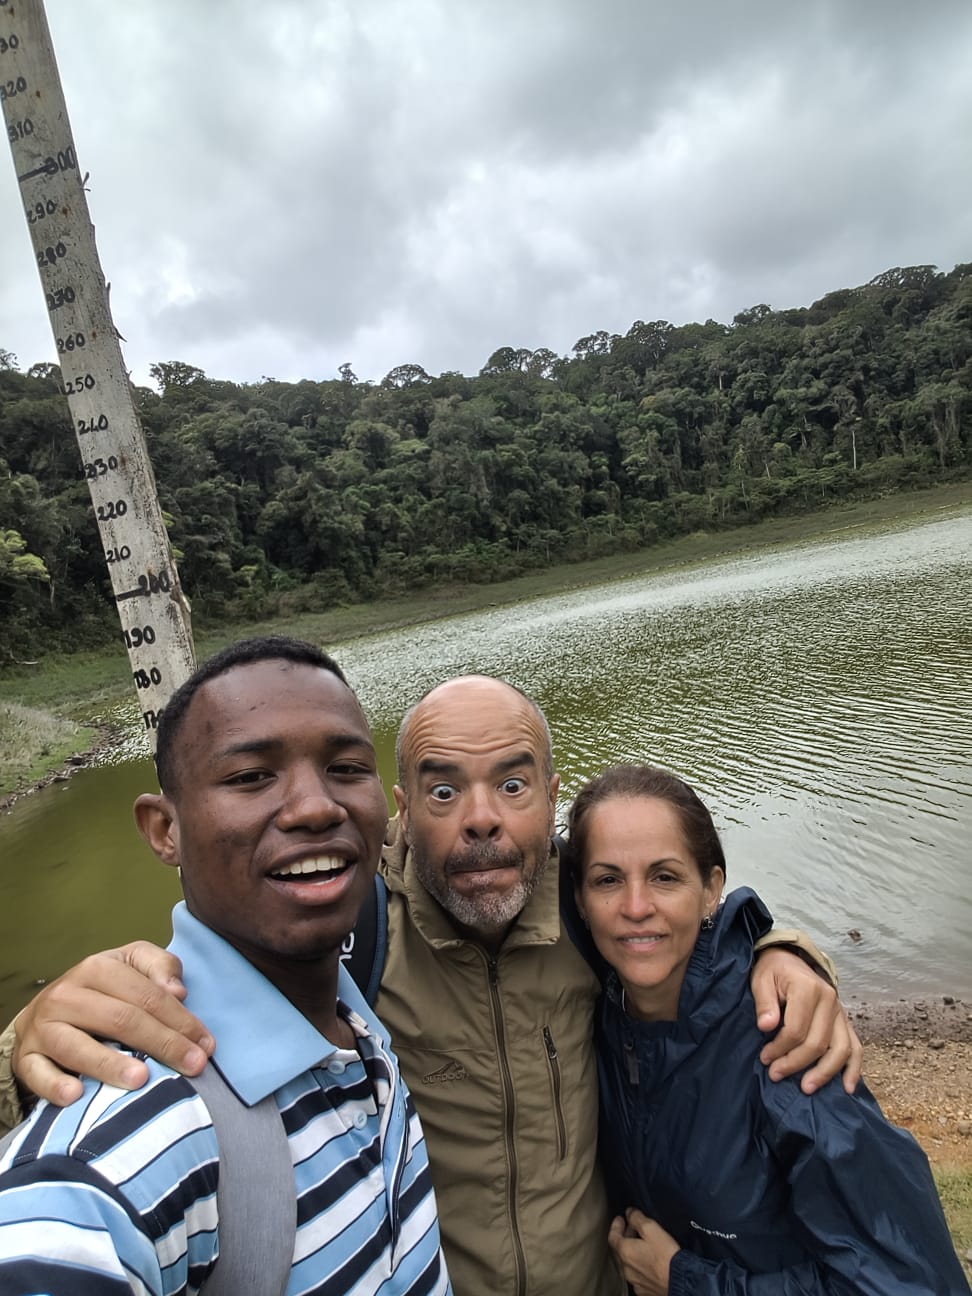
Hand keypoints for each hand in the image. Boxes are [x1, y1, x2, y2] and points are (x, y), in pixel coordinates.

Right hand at [13, 942, 213, 1106]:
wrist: (44, 1012)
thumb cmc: (101, 990)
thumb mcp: (131, 965)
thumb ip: (159, 968)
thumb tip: (178, 991)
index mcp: (98, 968)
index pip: (148, 996)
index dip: (181, 1021)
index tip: (207, 1045)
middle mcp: (67, 994)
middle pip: (121, 1020)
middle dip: (163, 1044)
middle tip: (194, 1067)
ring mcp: (43, 1028)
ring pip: (77, 1047)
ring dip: (110, 1065)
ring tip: (142, 1080)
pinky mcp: (26, 1058)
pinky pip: (38, 1074)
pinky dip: (55, 1086)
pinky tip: (77, 1096)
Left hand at [608, 1208, 678, 1295]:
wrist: (681, 1283)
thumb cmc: (666, 1256)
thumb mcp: (652, 1229)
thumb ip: (637, 1218)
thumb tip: (630, 1213)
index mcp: (625, 1252)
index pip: (613, 1236)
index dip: (616, 1226)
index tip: (620, 1219)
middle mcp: (626, 1269)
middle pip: (620, 1250)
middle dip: (625, 1236)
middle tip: (632, 1228)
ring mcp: (635, 1281)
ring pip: (629, 1264)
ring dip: (633, 1252)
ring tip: (642, 1244)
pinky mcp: (645, 1291)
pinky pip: (638, 1276)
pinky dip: (640, 1266)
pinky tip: (649, 1263)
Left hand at [751, 948, 862, 1094]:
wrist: (789, 959)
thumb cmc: (773, 971)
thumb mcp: (761, 980)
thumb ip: (764, 1003)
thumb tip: (767, 1027)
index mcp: (808, 988)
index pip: (796, 1029)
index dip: (780, 1048)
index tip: (765, 1058)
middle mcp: (830, 1000)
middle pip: (818, 1042)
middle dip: (796, 1063)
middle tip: (776, 1075)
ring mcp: (841, 1011)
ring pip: (841, 1049)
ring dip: (825, 1072)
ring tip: (807, 1088)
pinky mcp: (845, 1021)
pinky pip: (856, 1047)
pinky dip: (854, 1068)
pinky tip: (848, 1087)